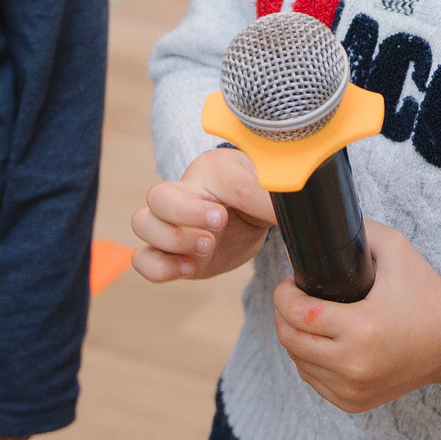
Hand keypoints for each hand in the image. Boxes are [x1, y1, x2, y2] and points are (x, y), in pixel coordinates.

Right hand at [132, 147, 274, 282]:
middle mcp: (185, 193)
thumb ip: (275, 201)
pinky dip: (158, 268)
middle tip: (213, 234)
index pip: (200, 180)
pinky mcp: (173, 253)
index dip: (205, 202)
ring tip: (204, 250)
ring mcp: (174, 224)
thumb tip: (297, 210)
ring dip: (168, 242)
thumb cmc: (260, 192)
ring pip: (143, 224)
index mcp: (212, 170)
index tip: (223, 217)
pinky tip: (186, 269)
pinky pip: (144, 258)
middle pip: (157, 197)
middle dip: (182, 218)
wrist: (257, 214)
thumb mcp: (272, 193)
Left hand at [270, 223, 440, 413]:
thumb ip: (359, 230)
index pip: (297, 314)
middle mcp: (354, 364)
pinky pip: (314, 380)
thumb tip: (322, 225)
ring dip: (297, 338)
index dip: (284, 295)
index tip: (290, 283)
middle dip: (284, 314)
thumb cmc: (425, 294)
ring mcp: (353, 388)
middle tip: (295, 297)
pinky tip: (323, 343)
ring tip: (311, 318)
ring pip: (298, 362)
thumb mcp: (397, 249)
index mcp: (362, 328)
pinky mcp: (354, 402)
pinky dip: (311, 361)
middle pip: (290, 340)